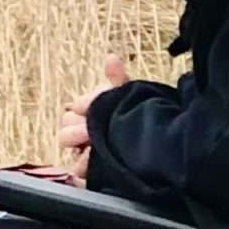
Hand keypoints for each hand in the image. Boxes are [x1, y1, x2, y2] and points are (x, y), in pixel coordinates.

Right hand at [57, 54, 129, 179]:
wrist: (161, 153)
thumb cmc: (140, 121)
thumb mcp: (131, 99)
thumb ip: (119, 80)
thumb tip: (111, 56)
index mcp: (94, 111)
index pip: (77, 105)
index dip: (85, 105)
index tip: (93, 107)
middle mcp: (85, 129)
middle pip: (67, 123)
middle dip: (78, 125)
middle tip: (91, 129)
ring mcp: (86, 150)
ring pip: (67, 142)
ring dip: (78, 142)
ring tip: (92, 145)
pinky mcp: (91, 172)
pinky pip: (77, 168)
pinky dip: (83, 166)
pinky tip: (93, 163)